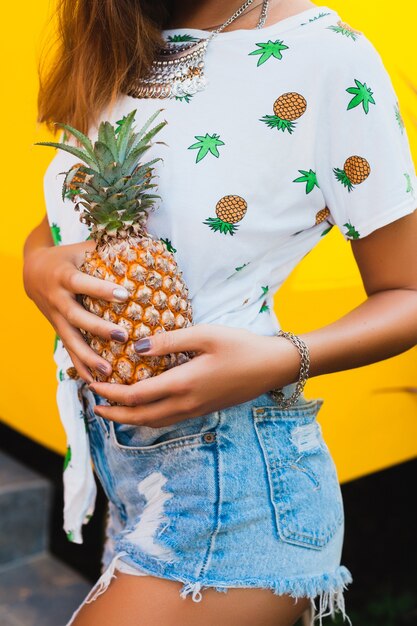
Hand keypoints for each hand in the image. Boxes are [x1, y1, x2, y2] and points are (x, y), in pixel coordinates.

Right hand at [23, 241, 129, 382]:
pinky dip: (80, 367)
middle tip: (123, 336)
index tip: (124, 295)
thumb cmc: (68, 257)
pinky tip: (93, 382)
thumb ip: (109, 249)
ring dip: (88, 357)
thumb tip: (145, 243)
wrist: (32, 271)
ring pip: (71, 340)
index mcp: (64, 275)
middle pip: (76, 316)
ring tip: (108, 371)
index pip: (82, 283)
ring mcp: (56, 318)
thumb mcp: (83, 248)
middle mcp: (57, 298)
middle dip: (98, 328)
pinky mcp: (57, 330)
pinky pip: (68, 351)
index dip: (101, 289)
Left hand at [90, 323, 300, 426]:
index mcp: (183, 384)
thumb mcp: (205, 335)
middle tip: (93, 406)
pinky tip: (146, 407)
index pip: (136, 396)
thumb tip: (137, 349)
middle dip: (114, 414)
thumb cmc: (241, 346)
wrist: (272, 367)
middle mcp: (186, 404)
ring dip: (129, 419)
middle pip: (141, 418)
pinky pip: (168, 420)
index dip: (111, 392)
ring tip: (113, 409)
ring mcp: (196, 410)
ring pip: (154, 423)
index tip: (92, 383)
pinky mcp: (203, 409)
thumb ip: (169, 341)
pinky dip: (148, 418)